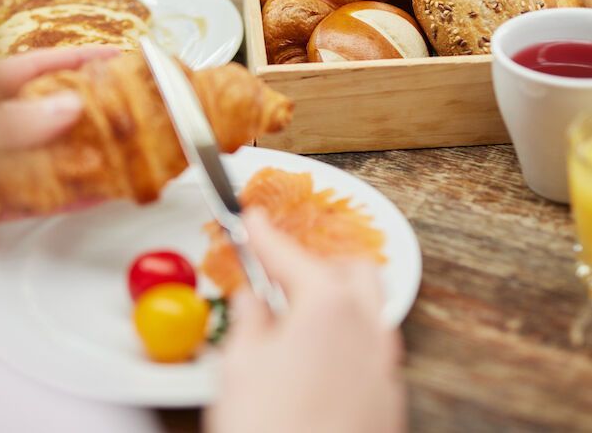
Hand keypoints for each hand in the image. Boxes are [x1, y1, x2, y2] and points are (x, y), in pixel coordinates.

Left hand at [0, 46, 119, 262]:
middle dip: (89, 111)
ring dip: (84, 158)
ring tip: (125, 155)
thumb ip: (11, 123)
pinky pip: (34, 199)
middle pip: (46, 113)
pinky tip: (95, 196)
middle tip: (131, 109)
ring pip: (46, 158)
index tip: (114, 56)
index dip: (75, 59)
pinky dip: (65, 198)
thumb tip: (66, 107)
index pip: (33, 68)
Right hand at [207, 211, 404, 432]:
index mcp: (326, 307)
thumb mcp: (240, 366)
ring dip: (337, 301)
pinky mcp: (389, 401)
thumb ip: (250, 320)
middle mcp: (366, 328)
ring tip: (297, 318)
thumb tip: (253, 300)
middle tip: (279, 275)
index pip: (289, 255)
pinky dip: (347, 339)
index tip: (252, 218)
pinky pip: (373, 350)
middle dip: (316, 263)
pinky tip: (318, 362)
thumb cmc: (265, 430)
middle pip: (352, 271)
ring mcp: (384, 366)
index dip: (264, 234)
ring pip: (369, 309)